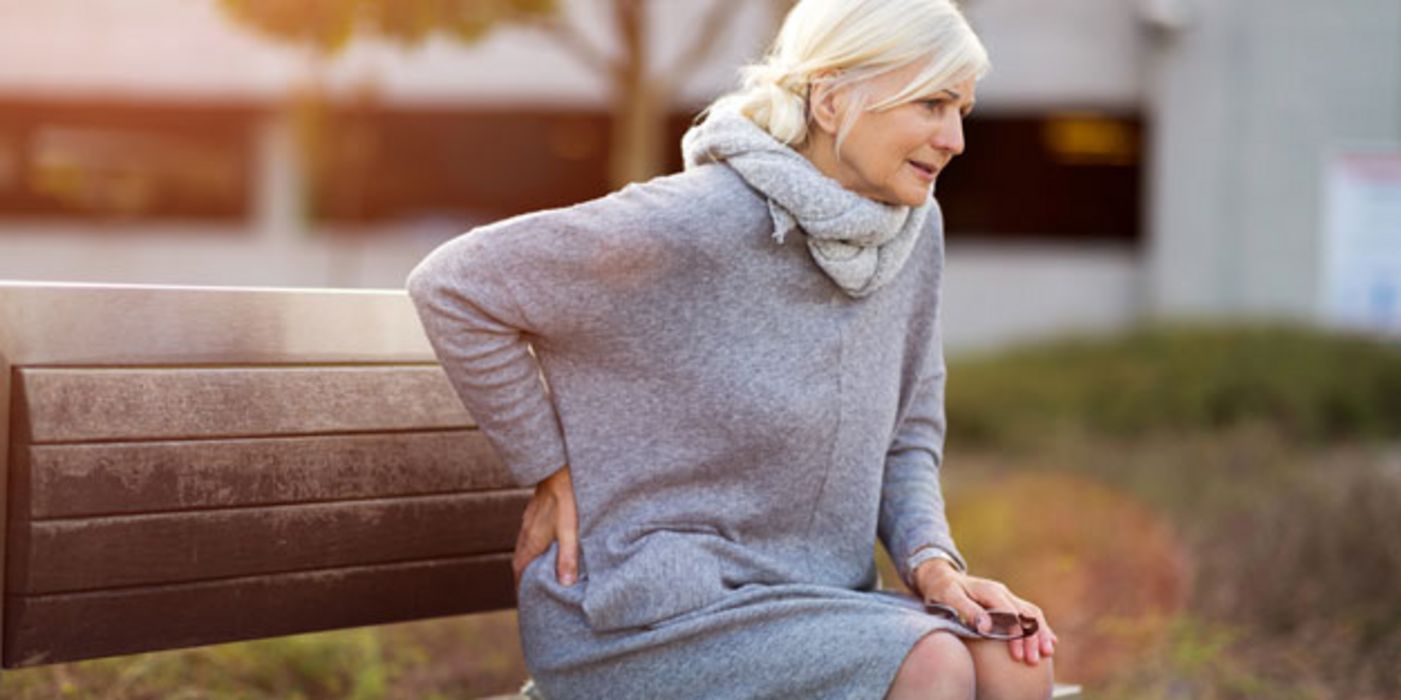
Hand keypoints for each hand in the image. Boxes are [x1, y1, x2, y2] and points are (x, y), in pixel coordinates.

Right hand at [512, 465, 579, 587]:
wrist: (557, 468)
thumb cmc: (566, 497)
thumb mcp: (570, 529)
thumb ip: (567, 556)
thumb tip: (564, 583)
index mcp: (533, 541)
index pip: (520, 569)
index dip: (521, 585)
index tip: (524, 598)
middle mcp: (527, 532)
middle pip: (520, 559)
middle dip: (522, 576)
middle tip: (529, 589)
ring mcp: (529, 519)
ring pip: (524, 545)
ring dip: (527, 560)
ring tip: (536, 570)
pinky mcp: (535, 510)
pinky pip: (529, 533)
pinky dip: (532, 544)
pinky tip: (543, 542)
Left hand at [913, 559, 1057, 665]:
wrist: (941, 577)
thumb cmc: (941, 590)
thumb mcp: (948, 597)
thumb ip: (967, 610)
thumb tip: (986, 626)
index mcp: (990, 591)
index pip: (1009, 614)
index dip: (1015, 634)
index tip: (1017, 655)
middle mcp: (1002, 592)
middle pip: (1025, 613)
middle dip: (1033, 637)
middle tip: (1033, 660)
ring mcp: (1006, 597)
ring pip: (1031, 613)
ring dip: (1041, 632)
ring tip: (1048, 652)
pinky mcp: (1006, 604)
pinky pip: (1028, 614)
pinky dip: (1039, 627)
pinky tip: (1049, 641)